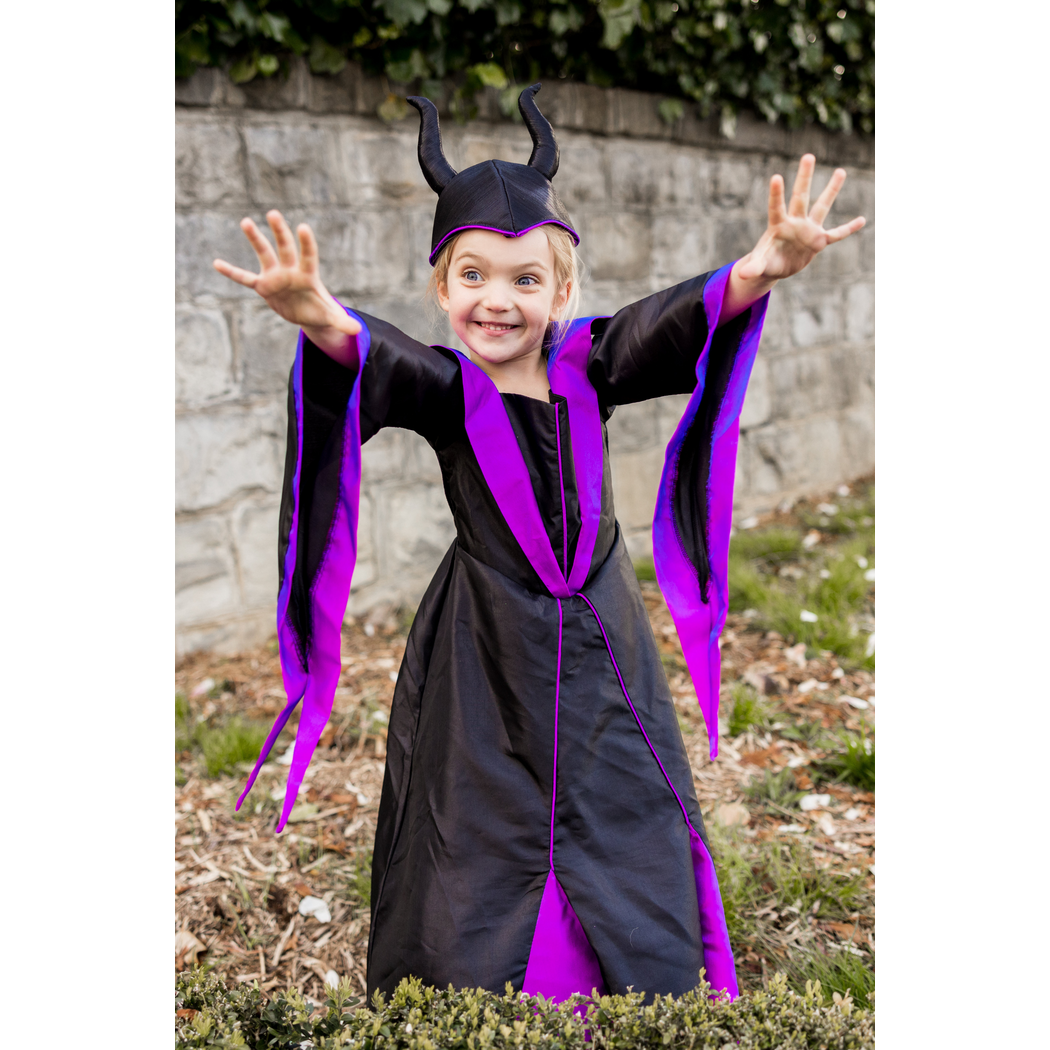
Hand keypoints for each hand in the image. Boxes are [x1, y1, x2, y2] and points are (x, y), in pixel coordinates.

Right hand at [213, 210, 359, 362]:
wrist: (307, 313)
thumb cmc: (320, 310)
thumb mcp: (331, 318)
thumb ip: (342, 323)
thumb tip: (358, 331)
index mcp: (308, 275)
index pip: (308, 256)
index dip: (306, 243)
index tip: (303, 227)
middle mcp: (291, 271)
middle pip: (285, 248)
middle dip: (280, 232)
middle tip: (273, 213)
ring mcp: (275, 276)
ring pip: (264, 254)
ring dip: (256, 239)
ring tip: (245, 221)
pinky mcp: (263, 286)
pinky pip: (245, 279)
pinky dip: (232, 272)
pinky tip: (216, 263)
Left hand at [719, 155, 865, 324]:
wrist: (776, 267)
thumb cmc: (765, 262)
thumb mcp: (759, 266)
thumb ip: (753, 268)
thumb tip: (743, 275)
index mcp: (778, 226)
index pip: (776, 207)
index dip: (776, 194)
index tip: (776, 177)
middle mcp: (794, 222)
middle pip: (800, 196)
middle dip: (804, 177)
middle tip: (808, 156)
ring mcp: (808, 230)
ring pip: (822, 206)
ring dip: (831, 190)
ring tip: (841, 171)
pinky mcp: (818, 241)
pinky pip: (836, 234)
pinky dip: (848, 229)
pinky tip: (861, 220)